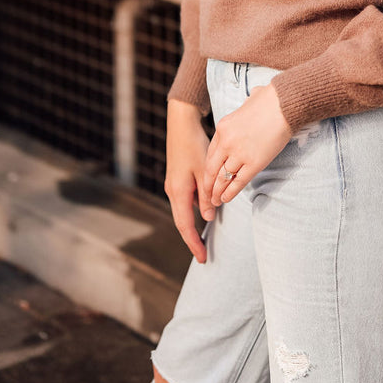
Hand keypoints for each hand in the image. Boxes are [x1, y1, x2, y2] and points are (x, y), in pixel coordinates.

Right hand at [164, 99, 214, 262]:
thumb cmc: (194, 145)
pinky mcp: (178, 177)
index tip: (202, 258)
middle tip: (203, 254)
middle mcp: (173, 191)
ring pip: (185, 210)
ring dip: (194, 223)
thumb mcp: (205, 171)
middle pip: (182, 221)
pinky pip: (187, 199)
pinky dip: (195, 208)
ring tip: (205, 237)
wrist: (182, 124)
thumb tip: (209, 216)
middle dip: (192, 238)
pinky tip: (207, 210)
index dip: (193, 243)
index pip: (185, 225)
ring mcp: (174, 184)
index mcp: (178, 192)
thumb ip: (207, 195)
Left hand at [203, 83, 291, 207]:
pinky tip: (226, 199)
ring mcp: (239, 153)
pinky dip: (230, 192)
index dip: (209, 169)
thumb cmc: (269, 101)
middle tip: (206, 195)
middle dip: (208, 185)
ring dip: (217, 192)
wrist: (282, 104)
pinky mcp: (254, 163)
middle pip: (212, 168)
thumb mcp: (246, 104)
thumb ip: (243, 110)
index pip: (210, 153)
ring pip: (223, 178)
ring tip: (215, 201)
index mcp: (222, 127)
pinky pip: (238, 182)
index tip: (208, 177)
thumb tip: (248, 105)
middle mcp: (226, 142)